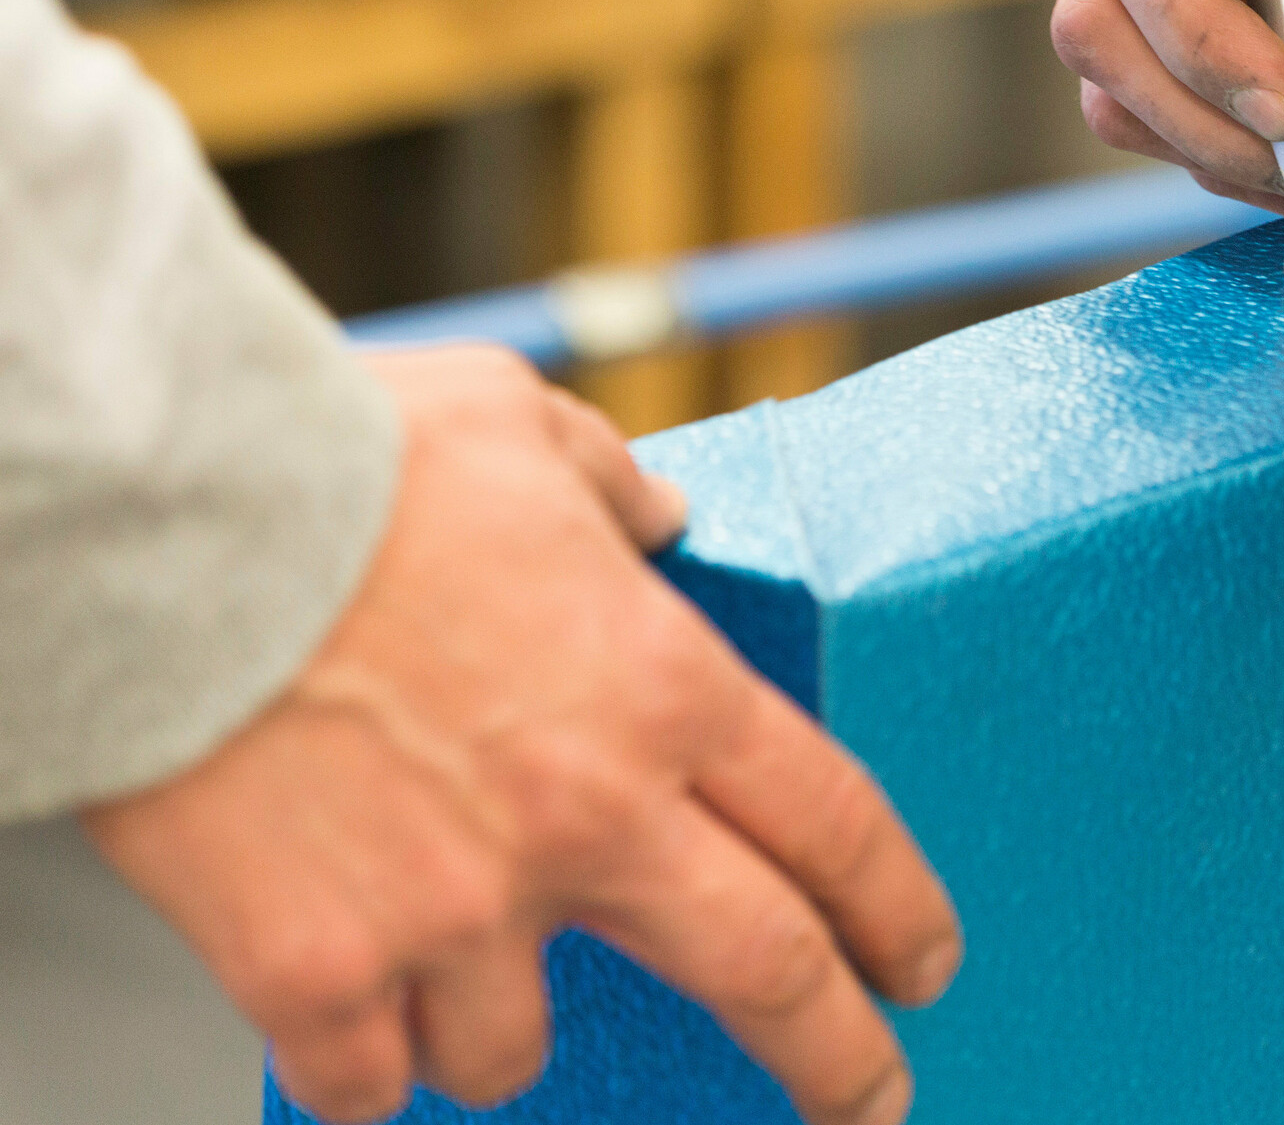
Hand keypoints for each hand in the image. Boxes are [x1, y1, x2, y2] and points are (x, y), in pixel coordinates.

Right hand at [82, 346, 959, 1124]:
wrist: (161, 522)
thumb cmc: (337, 460)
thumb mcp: (525, 428)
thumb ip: (614, 488)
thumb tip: (658, 517)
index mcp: (662, 688)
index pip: (835, 824)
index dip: (896, 906)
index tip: (920, 960)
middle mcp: (587, 816)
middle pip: (767, 974)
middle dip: (839, 1060)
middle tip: (870, 1097)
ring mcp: (456, 910)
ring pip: (520, 1049)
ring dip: (502, 1024)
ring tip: (459, 963)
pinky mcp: (318, 972)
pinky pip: (367, 1078)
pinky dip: (363, 1057)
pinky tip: (349, 1001)